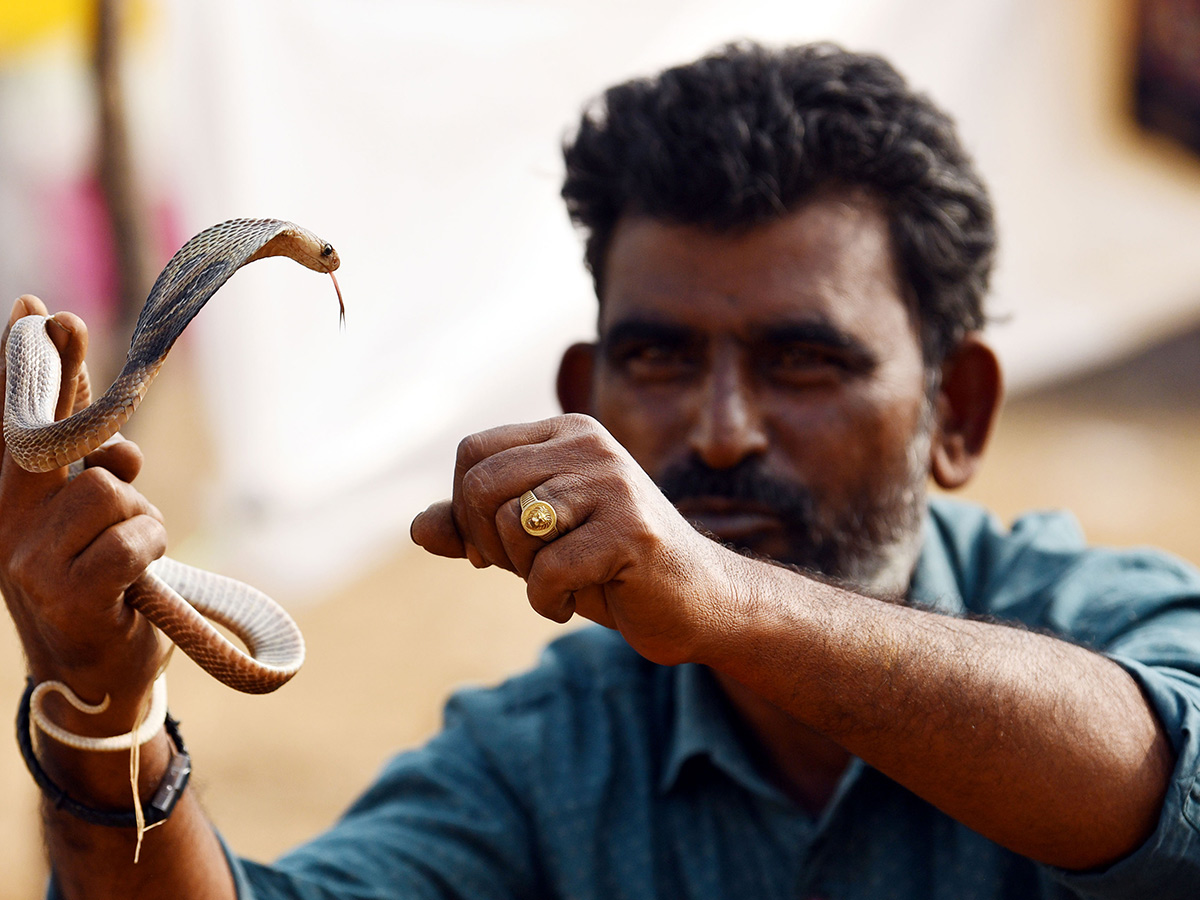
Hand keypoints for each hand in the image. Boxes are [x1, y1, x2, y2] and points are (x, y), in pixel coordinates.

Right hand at [0, 296, 166, 730]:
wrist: (95, 681)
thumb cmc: (103, 594)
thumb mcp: (97, 530)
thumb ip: (101, 479)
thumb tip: (120, 447)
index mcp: (14, 504)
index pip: (21, 422)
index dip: (33, 365)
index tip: (37, 310)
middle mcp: (10, 524)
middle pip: (65, 443)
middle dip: (97, 423)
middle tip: (113, 428)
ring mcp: (31, 561)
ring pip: (109, 490)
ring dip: (141, 518)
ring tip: (132, 556)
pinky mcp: (67, 594)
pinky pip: (130, 540)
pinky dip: (149, 552)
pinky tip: (138, 583)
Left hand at [410, 413, 736, 666]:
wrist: (696, 601)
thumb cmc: (610, 567)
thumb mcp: (532, 543)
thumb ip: (476, 530)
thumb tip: (417, 527)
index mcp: (567, 433)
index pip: (472, 453)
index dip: (465, 508)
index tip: (491, 547)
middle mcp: (590, 445)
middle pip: (481, 484)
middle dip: (488, 542)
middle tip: (527, 568)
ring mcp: (614, 484)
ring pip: (511, 524)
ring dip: (524, 572)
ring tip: (563, 580)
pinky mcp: (632, 531)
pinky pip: (547, 570)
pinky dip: (548, 601)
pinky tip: (579, 600)